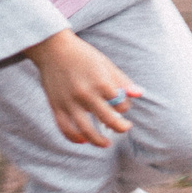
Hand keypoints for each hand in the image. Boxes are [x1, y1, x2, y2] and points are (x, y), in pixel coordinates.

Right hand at [24, 29, 141, 146]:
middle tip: (124, 128)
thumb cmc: (83, 56)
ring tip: (106, 143)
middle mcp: (86, 94)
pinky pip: (65, 129)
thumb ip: (122, 81)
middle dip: (120, 127)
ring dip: (99, 141)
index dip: (125, 107)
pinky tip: (82, 140)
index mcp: (101, 82)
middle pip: (109, 120)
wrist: (53, 48)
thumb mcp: (105, 64)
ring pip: (86, 130)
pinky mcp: (56, 106)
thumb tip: (139, 94)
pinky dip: (74, 138)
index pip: (121, 105)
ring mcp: (70, 102)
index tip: (122, 104)